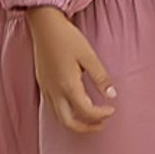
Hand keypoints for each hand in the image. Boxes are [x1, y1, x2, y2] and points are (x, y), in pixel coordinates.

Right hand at [25, 6, 115, 133]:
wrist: (45, 25)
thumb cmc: (68, 37)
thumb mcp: (89, 55)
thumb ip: (100, 77)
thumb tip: (112, 95)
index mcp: (68, 85)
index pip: (86, 111)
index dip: (101, 115)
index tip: (112, 109)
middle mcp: (55, 92)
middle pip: (69, 123)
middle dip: (86, 128)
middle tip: (101, 124)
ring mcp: (46, 89)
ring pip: (59, 118)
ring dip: (75, 124)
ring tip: (90, 119)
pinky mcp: (42, 85)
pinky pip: (52, 109)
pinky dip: (64, 115)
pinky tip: (73, 108)